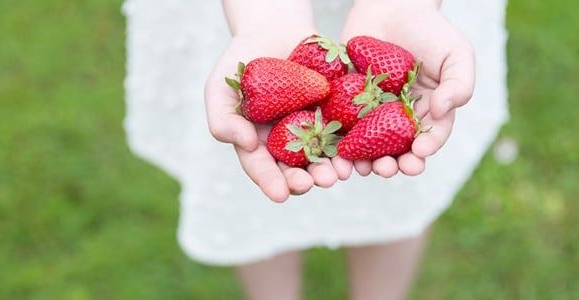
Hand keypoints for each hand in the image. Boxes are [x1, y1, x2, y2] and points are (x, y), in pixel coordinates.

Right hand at [204, 28, 340, 201]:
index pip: (264, 169)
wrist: (274, 29)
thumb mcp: (220, 88)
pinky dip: (355, 142)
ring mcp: (316, 127)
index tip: (281, 194)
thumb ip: (223, 120)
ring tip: (338, 174)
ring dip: (332, 168)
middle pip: (297, 169)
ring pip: (326, 156)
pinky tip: (358, 150)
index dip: (272, 183)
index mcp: (260, 144)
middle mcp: (290, 142)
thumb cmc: (241, 61)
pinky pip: (349, 130)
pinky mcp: (340, 110)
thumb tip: (247, 144)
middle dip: (306, 180)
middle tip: (315, 183)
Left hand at [338, 0, 475, 177]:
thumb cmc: (430, 29)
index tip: (418, 152)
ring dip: (366, 161)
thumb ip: (459, 85)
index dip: (426, 148)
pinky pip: (343, 126)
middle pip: (398, 150)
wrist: (392, 5)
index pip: (431, 137)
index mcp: (430, 111)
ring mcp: (373, 112)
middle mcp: (401, 117)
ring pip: (370, 146)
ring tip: (362, 169)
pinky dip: (340, 143)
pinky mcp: (347, 102)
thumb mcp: (456, 53)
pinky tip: (338, 152)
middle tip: (387, 168)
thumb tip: (443, 111)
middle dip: (394, 164)